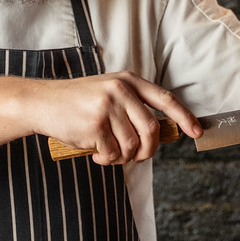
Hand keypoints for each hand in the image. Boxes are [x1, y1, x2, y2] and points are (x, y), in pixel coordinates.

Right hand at [25, 71, 200, 165]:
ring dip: (124, 157)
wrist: (43, 102)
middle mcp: (120, 90)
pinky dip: (107, 159)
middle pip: (152, 130)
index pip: (165, 100)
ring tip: (109, 152)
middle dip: (148, 150)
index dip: (184, 117)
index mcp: (128, 81)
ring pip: (132, 145)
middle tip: (137, 157)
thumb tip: (162, 134)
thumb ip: (133, 107)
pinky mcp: (94, 125)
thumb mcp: (109, 93)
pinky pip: (113, 153)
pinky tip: (95, 153)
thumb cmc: (78, 103)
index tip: (197, 131)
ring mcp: (107, 107)